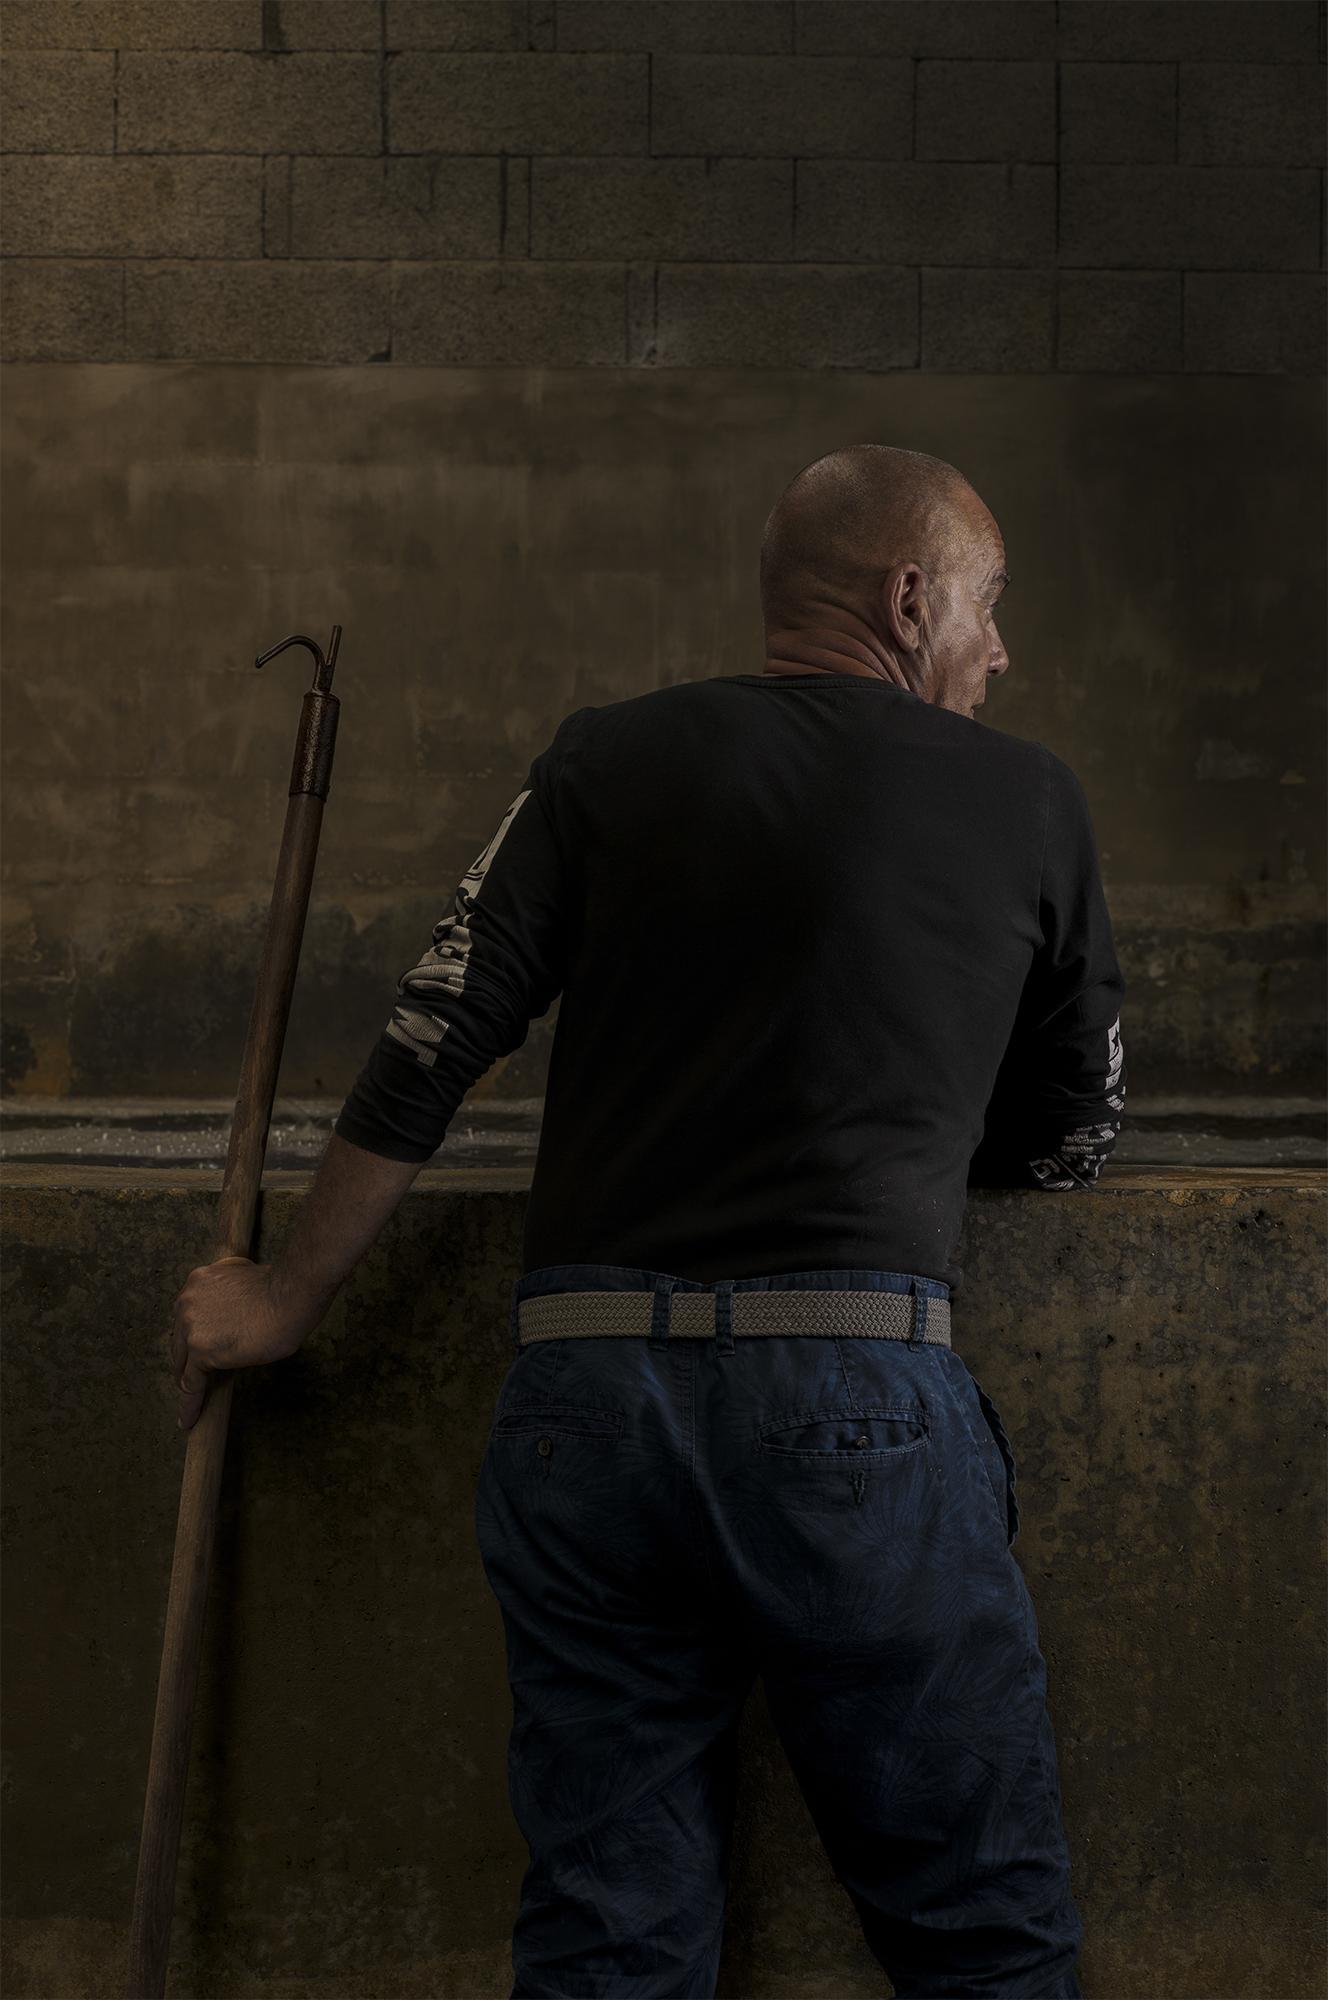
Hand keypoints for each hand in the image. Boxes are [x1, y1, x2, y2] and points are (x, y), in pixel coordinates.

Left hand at [168, 1254, 306, 1432]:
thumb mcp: (247, 1282)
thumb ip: (231, 1297)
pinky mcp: (201, 1350)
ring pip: (184, 1363)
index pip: (190, 1315)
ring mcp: (191, 1325)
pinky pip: (192, 1384)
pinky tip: (189, 1419)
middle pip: (180, 1340)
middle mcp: (187, 1300)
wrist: (290, 1297)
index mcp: (199, 1280)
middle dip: (187, 1360)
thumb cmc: (282, 1291)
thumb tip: (235, 1316)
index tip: (197, 1347)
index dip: (193, 1335)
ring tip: (192, 1403)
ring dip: (188, 1382)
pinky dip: (190, 1404)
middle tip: (195, 1378)